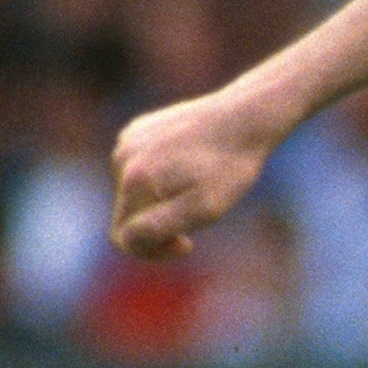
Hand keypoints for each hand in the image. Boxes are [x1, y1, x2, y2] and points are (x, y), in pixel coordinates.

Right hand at [110, 90, 284, 265]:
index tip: (188, 242)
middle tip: (198, 214)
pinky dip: (160, 176)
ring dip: (160, 199)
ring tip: (197, 183)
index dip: (155, 250)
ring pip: (133, 193)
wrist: (245, 117)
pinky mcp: (137, 129)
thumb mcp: (202, 210)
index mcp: (134, 181)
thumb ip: (157, 229)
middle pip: (127, 215)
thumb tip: (125, 238)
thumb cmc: (230, 168)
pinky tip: (190, 164)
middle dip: (158, 224)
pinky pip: (139, 168)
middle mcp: (121, 158)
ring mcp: (127, 140)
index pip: (124, 238)